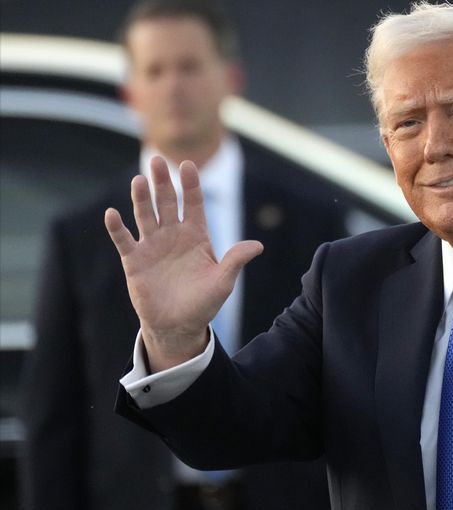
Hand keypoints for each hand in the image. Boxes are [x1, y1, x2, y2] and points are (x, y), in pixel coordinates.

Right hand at [104, 157, 262, 370]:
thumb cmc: (204, 303)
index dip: (191, 185)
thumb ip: (235, 261)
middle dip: (163, 182)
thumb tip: (257, 246)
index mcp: (196, 235)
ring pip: (145, 215)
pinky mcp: (134, 260)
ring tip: (138, 180)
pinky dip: (117, 228)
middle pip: (166, 202)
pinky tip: (112, 213)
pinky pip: (124, 240)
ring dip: (141, 198)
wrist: (179, 325)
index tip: (188, 165)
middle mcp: (173, 235)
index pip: (193, 204)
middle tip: (157, 160)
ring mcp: (152, 245)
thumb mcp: (223, 281)